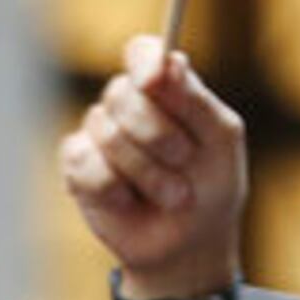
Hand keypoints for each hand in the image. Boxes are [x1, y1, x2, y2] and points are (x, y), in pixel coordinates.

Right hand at [59, 36, 245, 299]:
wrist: (190, 246)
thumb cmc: (212, 188)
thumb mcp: (220, 141)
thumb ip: (195, 100)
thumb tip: (167, 62)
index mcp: (166, 88)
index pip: (142, 53)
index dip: (143, 61)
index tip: (152, 81)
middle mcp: (128, 105)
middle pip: (122, 93)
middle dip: (159, 135)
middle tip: (184, 161)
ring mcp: (100, 134)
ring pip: (108, 134)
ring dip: (148, 174)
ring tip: (171, 194)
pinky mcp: (79, 167)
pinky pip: (87, 166)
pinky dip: (116, 191)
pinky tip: (131, 202)